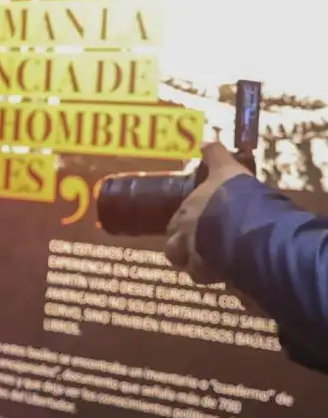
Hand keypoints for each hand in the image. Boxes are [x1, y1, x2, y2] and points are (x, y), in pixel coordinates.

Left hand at [166, 142, 250, 283]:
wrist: (243, 219)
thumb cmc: (233, 194)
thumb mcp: (226, 169)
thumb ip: (216, 156)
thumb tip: (205, 140)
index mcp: (186, 212)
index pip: (176, 223)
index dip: (183, 227)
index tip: (193, 227)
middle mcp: (184, 234)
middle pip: (174, 246)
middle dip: (182, 247)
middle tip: (199, 247)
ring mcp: (192, 254)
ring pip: (185, 264)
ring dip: (194, 264)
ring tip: (209, 264)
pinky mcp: (205, 270)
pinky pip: (204, 276)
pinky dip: (212, 275)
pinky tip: (224, 274)